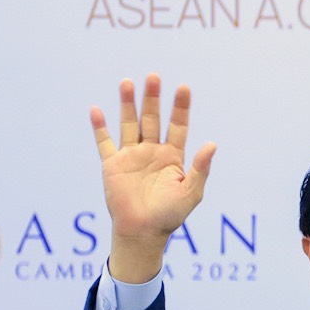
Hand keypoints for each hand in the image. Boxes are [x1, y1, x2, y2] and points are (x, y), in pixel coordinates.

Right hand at [89, 74, 215, 282]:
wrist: (143, 232)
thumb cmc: (170, 215)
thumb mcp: (191, 192)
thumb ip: (200, 168)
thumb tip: (212, 144)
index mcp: (172, 156)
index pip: (178, 125)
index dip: (181, 107)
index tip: (184, 87)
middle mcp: (151, 151)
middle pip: (152, 118)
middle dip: (153, 98)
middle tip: (154, 76)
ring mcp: (131, 156)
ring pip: (129, 124)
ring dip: (128, 104)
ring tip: (127, 82)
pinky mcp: (112, 165)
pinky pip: (105, 142)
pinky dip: (100, 127)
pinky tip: (96, 110)